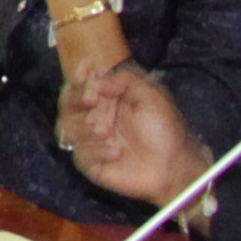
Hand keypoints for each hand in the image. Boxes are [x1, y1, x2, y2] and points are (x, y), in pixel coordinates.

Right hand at [52, 59, 211, 206]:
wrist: (174, 166)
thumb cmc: (164, 130)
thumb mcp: (152, 96)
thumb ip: (125, 81)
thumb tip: (96, 83)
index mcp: (106, 101)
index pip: (81, 86)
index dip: (78, 79)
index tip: (84, 74)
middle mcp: (94, 119)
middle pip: (66, 105)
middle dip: (74, 99)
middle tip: (92, 99)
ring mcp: (91, 142)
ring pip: (66, 130)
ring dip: (83, 128)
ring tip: (106, 131)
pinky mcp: (92, 164)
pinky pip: (79, 156)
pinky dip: (95, 152)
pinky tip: (116, 153)